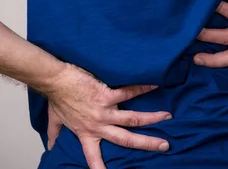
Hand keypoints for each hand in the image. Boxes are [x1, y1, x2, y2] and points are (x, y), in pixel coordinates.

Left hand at [45, 63, 171, 168]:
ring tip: (167, 116)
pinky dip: (142, 88)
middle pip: (126, 139)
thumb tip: (51, 146)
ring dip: (152, 118)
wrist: (55, 80)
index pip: (94, 158)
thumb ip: (55, 134)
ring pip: (132, 119)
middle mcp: (98, 126)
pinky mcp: (106, 95)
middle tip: (164, 145)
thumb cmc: (57, 98)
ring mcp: (104, 111)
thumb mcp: (55, 120)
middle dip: (146, 143)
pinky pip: (128, 92)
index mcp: (86, 134)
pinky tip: (155, 84)